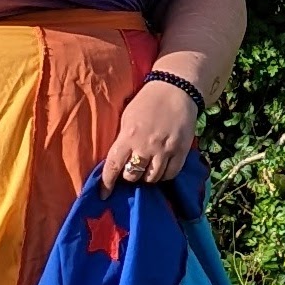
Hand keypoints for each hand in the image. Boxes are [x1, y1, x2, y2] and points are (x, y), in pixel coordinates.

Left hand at [100, 77, 198, 193]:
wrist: (176, 89)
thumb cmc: (147, 101)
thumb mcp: (127, 117)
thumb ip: (122, 138)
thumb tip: (116, 160)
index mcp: (129, 135)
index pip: (114, 166)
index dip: (107, 183)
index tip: (104, 194)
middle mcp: (146, 145)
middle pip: (133, 175)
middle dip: (129, 177)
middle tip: (130, 171)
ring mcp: (165, 150)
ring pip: (152, 178)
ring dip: (146, 177)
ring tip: (146, 169)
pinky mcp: (181, 151)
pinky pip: (170, 174)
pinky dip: (163, 175)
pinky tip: (161, 168)